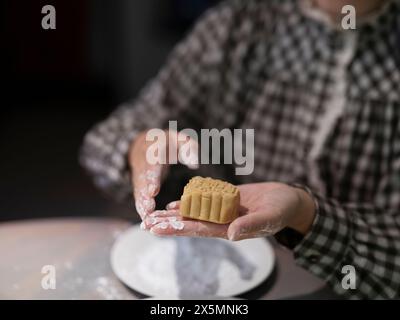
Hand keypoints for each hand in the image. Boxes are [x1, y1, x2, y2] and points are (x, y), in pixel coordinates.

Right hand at [129, 129, 198, 219]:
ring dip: (141, 205)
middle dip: (144, 195)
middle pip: (142, 181)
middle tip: (147, 209)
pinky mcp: (140, 184)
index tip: (153, 191)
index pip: (152, 165)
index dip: (152, 178)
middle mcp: (144, 164)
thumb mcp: (179, 139)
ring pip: (139, 190)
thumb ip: (187, 148)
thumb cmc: (167, 142)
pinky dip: (141, 207)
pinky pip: (140, 196)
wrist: (144, 143)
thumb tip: (195, 164)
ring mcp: (140, 174)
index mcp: (153, 150)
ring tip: (145, 218)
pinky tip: (145, 219)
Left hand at [141, 182, 315, 239]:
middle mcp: (222, 222)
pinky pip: (204, 201)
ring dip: (174, 214)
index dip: (178, 229)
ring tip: (153, 214)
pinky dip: (189, 201)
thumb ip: (251, 226)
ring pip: (194, 213)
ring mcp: (223, 211)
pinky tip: (174, 203)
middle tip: (146, 223)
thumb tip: (231, 234)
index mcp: (230, 229)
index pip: (199, 230)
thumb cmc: (282, 211)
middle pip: (191, 223)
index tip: (157, 229)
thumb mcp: (269, 217)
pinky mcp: (225, 199)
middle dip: (169, 224)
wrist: (288, 200)